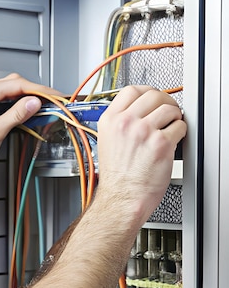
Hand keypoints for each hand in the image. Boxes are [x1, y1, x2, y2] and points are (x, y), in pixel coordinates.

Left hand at [0, 73, 57, 171]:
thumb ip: (18, 114)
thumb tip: (34, 102)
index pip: (14, 85)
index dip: (36, 89)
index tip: (51, 94)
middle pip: (9, 83)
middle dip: (30, 92)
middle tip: (47, 100)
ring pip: (3, 87)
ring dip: (20, 96)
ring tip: (35, 105)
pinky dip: (8, 100)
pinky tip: (18, 106)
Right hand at [96, 85, 186, 223]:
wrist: (122, 197)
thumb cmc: (117, 177)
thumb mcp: (107, 142)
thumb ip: (120, 123)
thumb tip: (140, 111)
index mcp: (110, 121)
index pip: (131, 90)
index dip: (146, 91)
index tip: (152, 98)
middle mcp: (125, 123)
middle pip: (153, 95)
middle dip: (165, 102)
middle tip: (168, 111)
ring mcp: (143, 132)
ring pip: (169, 108)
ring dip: (174, 117)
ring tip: (170, 127)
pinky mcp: (160, 143)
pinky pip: (179, 126)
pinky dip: (180, 132)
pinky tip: (172, 141)